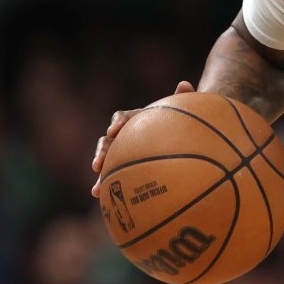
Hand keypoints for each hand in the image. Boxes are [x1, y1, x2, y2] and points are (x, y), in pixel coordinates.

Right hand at [91, 81, 194, 196]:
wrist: (185, 132)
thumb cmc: (185, 119)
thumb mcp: (186, 109)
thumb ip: (185, 98)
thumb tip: (185, 84)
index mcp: (137, 118)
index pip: (122, 117)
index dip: (117, 123)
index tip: (115, 130)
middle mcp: (126, 135)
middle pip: (108, 141)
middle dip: (102, 152)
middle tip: (97, 165)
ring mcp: (125, 151)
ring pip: (108, 161)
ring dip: (101, 174)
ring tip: (97, 189)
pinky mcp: (127, 165)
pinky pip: (117, 175)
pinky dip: (109, 185)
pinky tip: (103, 200)